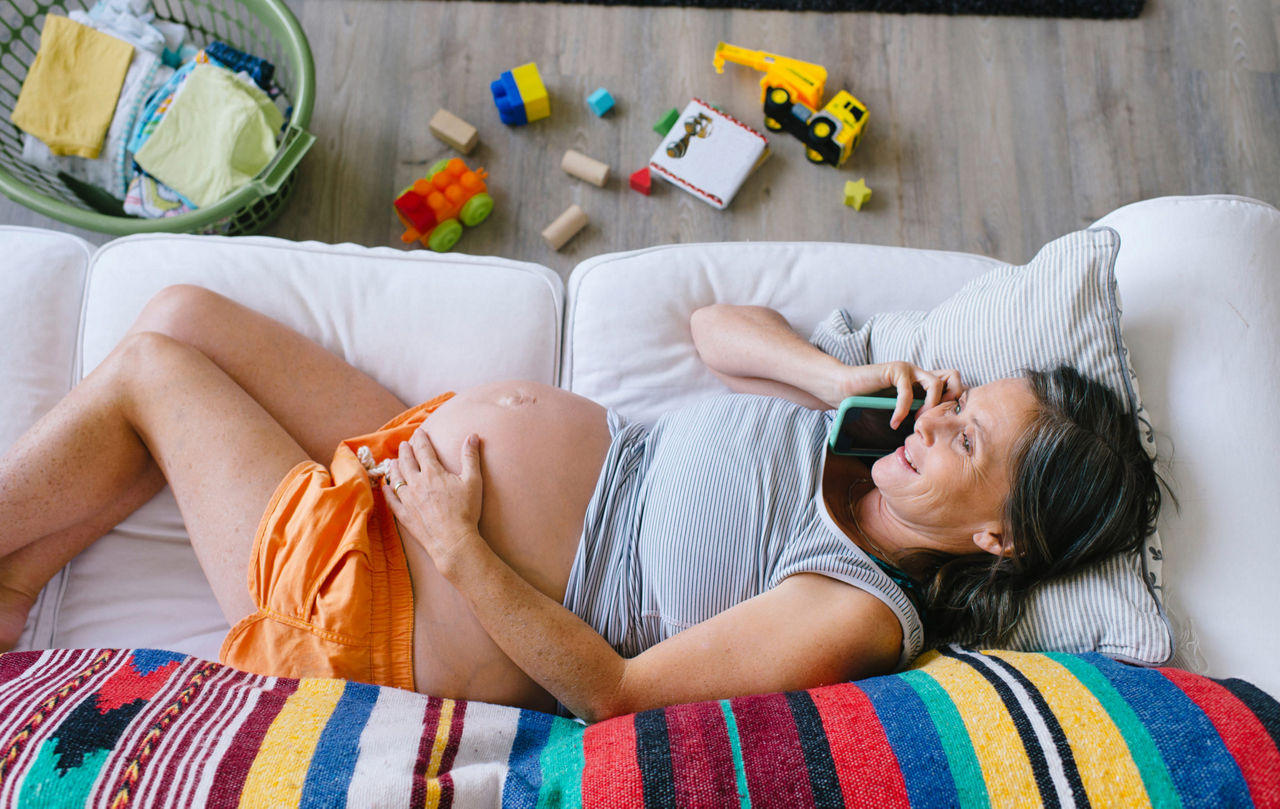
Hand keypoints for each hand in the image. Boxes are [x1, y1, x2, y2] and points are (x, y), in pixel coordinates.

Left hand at [383, 428, 484, 569]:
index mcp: (433, 473)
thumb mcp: (473, 481)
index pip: (423, 450)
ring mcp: (408, 500)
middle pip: (406, 461)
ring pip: (396, 478)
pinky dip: (387, 491)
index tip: (419, 432)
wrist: (453, 540)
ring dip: (393, 467)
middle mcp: (416, 483)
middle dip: (405, 450)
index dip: (421, 439)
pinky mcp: (404, 515)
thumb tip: (473, 436)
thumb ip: (471, 457)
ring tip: (392, 461)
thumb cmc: (466, 511)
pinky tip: (385, 487)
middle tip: (404, 444)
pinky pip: (391, 500)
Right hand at [840, 362, 964, 427]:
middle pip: (954, 377)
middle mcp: (921, 373)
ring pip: (936, 384)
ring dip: (930, 407)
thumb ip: (914, 416)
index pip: (954, 385)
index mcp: (925, 383)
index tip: (942, 424)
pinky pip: (907, 392)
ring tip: (917, 422)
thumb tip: (932, 440)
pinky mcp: (895, 370)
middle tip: (935, 421)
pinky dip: (902, 410)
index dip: (955, 403)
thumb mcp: (899, 412)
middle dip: (950, 401)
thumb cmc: (869, 403)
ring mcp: (909, 370)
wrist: (844, 389)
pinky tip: (894, 422)